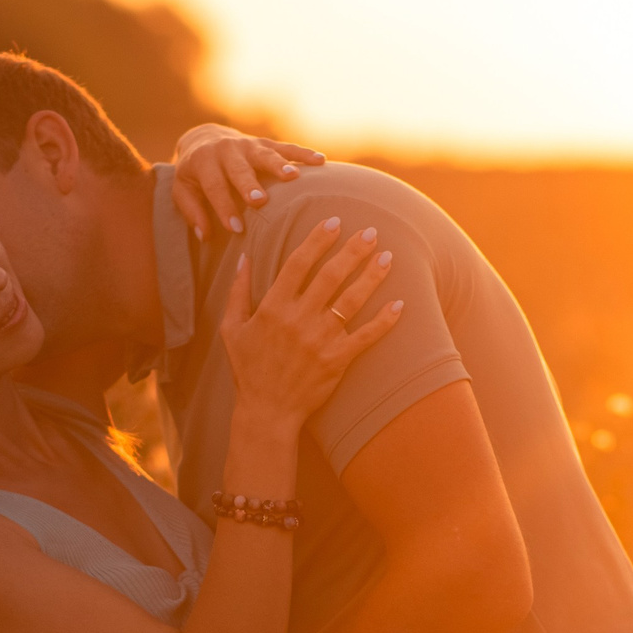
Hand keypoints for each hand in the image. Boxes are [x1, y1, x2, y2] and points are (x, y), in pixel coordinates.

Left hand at [171, 126, 324, 239]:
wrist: (205, 139)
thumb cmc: (196, 175)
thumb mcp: (183, 190)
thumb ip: (192, 212)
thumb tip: (206, 236)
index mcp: (203, 162)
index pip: (214, 187)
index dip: (224, 207)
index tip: (237, 229)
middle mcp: (226, 150)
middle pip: (239, 169)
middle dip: (250, 184)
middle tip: (260, 200)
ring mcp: (249, 145)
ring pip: (265, 155)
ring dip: (279, 165)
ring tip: (294, 177)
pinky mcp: (266, 143)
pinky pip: (287, 147)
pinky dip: (304, 153)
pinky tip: (321, 161)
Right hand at [218, 220, 402, 425]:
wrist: (266, 411)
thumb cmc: (248, 368)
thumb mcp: (231, 328)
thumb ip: (238, 290)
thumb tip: (244, 256)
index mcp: (273, 307)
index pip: (298, 264)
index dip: (318, 240)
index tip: (335, 221)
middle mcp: (298, 319)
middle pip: (330, 276)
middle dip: (353, 250)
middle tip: (371, 231)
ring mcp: (320, 340)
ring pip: (351, 300)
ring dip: (372, 276)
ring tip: (388, 256)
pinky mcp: (337, 360)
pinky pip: (366, 336)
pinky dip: (384, 320)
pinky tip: (400, 304)